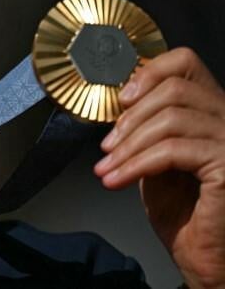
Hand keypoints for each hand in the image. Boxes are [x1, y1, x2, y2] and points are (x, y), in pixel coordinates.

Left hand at [94, 47, 224, 288]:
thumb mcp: (156, 155)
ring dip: (128, 145)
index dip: (148, 72)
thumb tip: (120, 100)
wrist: (204, 257)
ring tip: (107, 167)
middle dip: (130, 118)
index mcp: (213, 110)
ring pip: (172, 119)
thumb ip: (147, 124)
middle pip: (174, 89)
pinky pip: (174, 150)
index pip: (185, 62)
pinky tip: (117, 178)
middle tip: (107, 146)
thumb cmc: (182, 210)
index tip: (120, 101)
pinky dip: (137, 163)